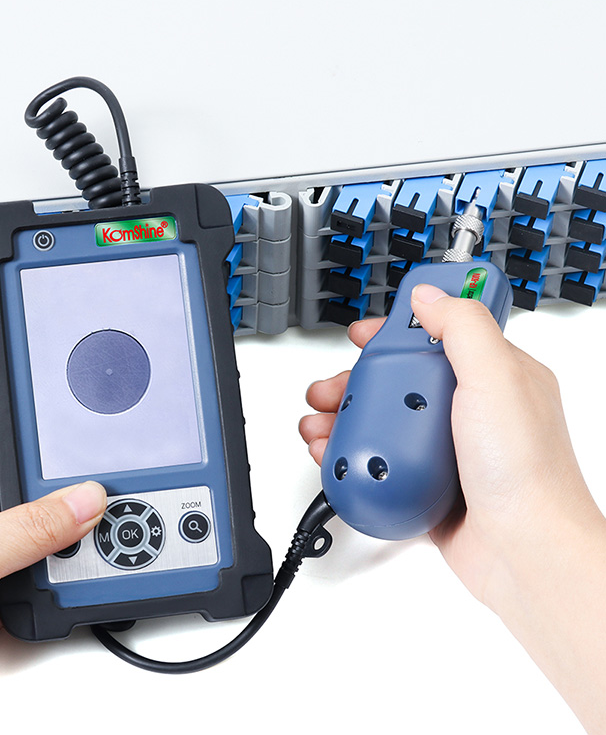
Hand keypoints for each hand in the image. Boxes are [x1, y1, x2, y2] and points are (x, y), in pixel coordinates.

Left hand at [0, 399, 106, 730]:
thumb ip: (29, 528)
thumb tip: (81, 499)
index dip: (14, 411)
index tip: (55, 416)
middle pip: (14, 470)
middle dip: (48, 475)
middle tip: (81, 481)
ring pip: (29, 517)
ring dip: (56, 522)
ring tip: (84, 520)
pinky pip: (36, 559)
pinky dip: (57, 561)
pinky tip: (71, 559)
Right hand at [300, 284, 605, 731]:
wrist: (525, 554)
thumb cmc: (529, 474)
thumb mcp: (496, 379)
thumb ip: (462, 328)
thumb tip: (429, 295)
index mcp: (492, 374)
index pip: (438, 332)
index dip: (396, 327)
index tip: (365, 334)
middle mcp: (467, 408)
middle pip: (397, 377)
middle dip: (353, 380)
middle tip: (330, 388)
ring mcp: (444, 446)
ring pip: (383, 419)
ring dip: (343, 417)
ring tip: (320, 424)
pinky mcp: (426, 480)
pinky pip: (380, 458)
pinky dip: (352, 455)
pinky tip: (336, 457)